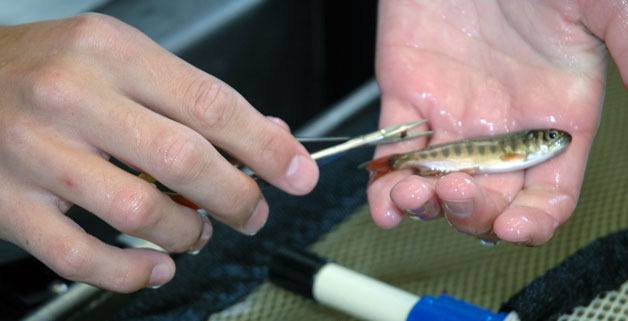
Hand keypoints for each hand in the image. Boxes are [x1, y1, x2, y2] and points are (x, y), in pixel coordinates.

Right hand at [0, 14, 317, 291]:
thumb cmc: (45, 69)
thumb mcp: (122, 59)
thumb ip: (193, 98)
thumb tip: (267, 136)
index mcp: (110, 53)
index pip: (211, 104)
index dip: (266, 146)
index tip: (298, 173)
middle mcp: (71, 97)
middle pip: (183, 159)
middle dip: (238, 196)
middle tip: (254, 211)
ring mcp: (35, 152)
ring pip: (140, 211)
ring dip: (188, 234)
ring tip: (198, 232)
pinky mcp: (9, 202)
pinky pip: (81, 256)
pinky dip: (130, 272)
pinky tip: (154, 265)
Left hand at [369, 0, 626, 244]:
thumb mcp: (607, 9)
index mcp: (556, 117)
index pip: (548, 194)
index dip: (533, 221)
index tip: (516, 228)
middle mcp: (503, 125)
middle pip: (489, 199)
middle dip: (472, 213)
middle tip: (460, 193)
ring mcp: (453, 114)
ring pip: (438, 183)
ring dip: (425, 207)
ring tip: (416, 197)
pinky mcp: (408, 95)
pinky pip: (394, 152)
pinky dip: (385, 186)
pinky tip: (385, 204)